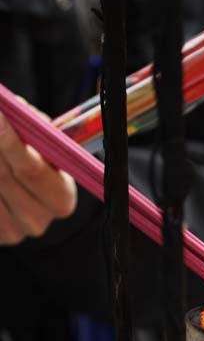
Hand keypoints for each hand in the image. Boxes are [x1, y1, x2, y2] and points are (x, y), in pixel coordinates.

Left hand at [0, 111, 76, 243]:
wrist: (25, 201)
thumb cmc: (37, 166)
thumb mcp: (45, 150)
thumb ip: (35, 130)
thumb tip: (15, 108)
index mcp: (61, 199)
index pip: (31, 169)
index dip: (11, 142)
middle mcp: (37, 221)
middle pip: (3, 177)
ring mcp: (12, 232)